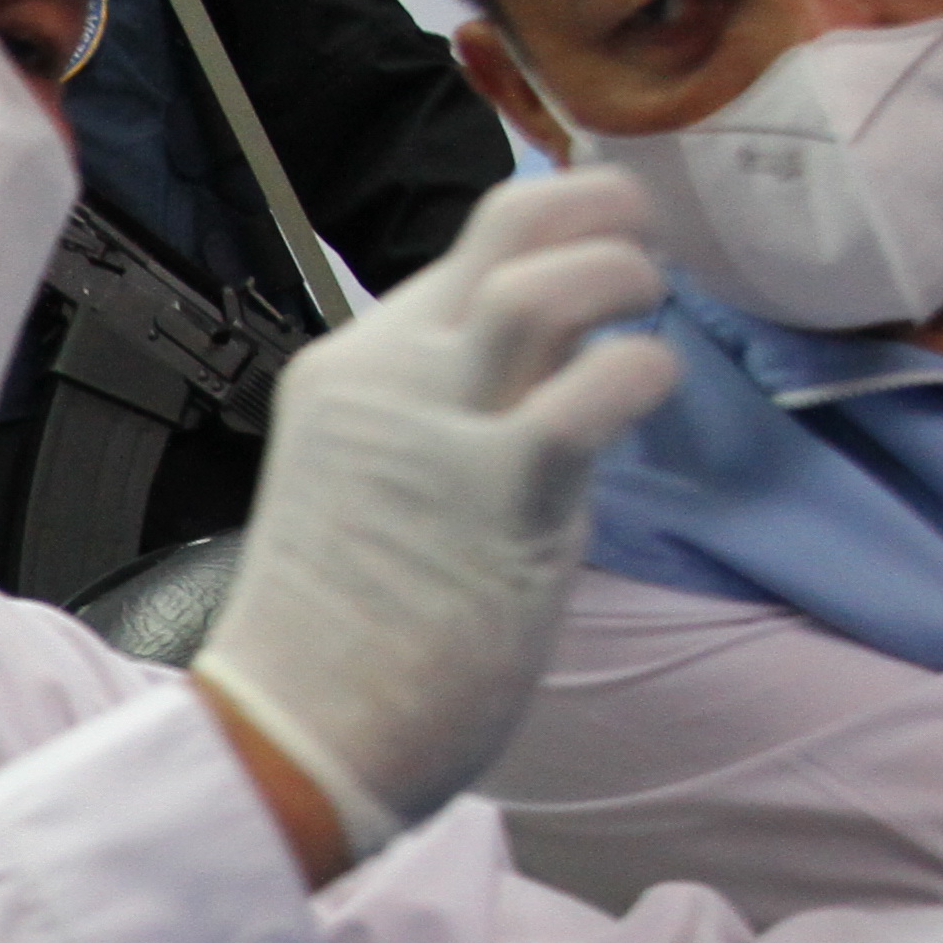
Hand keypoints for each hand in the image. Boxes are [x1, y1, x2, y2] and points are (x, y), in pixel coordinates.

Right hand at [190, 167, 684, 873]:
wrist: (292, 736)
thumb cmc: (339, 644)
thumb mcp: (373, 491)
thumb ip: (447, 430)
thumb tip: (555, 397)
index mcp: (348, 374)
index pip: (459, 263)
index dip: (544, 237)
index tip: (595, 250)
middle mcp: (387, 375)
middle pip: (504, 223)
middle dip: (598, 206)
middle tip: (644, 239)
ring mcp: (437, 424)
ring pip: (546, 280)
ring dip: (622, 274)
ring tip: (650, 308)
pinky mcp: (496, 486)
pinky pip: (599, 385)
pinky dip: (645, 370)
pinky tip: (649, 391)